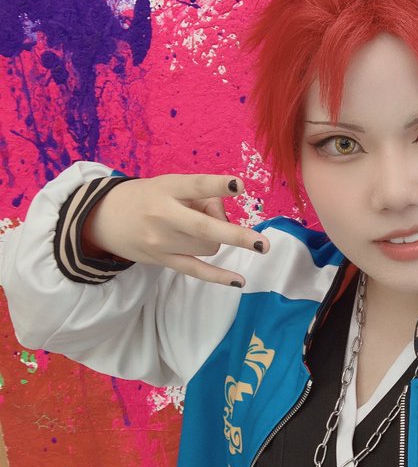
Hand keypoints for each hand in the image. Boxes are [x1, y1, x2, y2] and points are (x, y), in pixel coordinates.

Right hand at [82, 174, 268, 286]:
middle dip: (235, 236)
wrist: (106, 219)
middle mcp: (164, 215)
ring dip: (216, 236)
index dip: (218, 185)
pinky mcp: (164, 260)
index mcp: (168, 188)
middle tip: (262, 244)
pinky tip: (240, 281)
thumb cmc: (150, 196)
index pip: (195, 185)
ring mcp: (163, 242)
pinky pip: (196, 270)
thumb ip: (201, 196)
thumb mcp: (171, 185)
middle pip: (205, 228)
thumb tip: (225, 217)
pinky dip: (219, 277)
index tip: (239, 185)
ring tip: (198, 224)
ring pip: (208, 245)